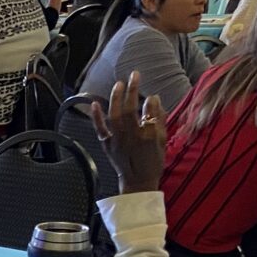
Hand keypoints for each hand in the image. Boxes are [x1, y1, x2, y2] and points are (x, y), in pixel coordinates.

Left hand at [88, 73, 167, 193]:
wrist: (137, 182)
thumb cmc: (153, 161)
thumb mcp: (162, 142)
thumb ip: (160, 120)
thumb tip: (155, 100)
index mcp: (148, 137)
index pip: (149, 113)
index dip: (151, 102)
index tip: (152, 96)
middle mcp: (132, 137)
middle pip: (130, 110)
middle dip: (132, 90)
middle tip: (135, 74)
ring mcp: (117, 141)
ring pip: (115, 116)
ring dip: (116, 98)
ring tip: (119, 84)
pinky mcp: (107, 144)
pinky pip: (100, 129)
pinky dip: (96, 116)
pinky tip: (94, 103)